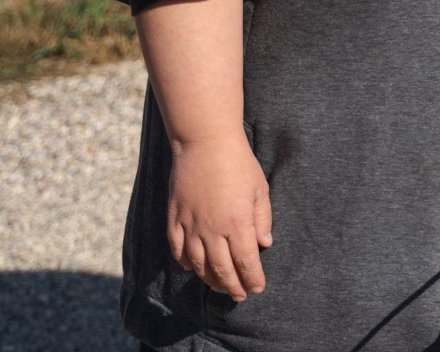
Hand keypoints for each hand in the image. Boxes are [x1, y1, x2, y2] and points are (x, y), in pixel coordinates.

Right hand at [166, 134, 272, 300]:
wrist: (205, 143)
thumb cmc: (239, 163)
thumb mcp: (260, 189)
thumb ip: (263, 219)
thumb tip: (264, 245)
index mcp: (238, 223)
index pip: (246, 262)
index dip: (252, 279)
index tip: (257, 289)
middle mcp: (213, 230)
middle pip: (222, 269)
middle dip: (233, 286)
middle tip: (240, 296)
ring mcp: (191, 225)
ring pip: (199, 264)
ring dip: (209, 279)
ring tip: (219, 286)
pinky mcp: (175, 217)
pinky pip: (177, 248)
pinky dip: (185, 262)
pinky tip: (192, 268)